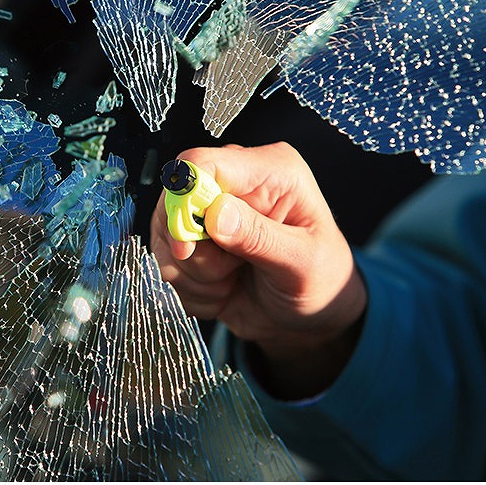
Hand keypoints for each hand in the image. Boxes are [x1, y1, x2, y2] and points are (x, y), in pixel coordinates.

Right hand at [150, 143, 366, 399]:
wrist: (309, 320)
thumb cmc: (321, 281)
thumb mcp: (302, 262)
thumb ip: (260, 237)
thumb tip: (215, 213)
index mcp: (268, 171)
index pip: (201, 164)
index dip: (183, 202)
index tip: (187, 247)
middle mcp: (232, 185)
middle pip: (172, 205)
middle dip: (194, 254)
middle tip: (231, 272)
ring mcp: (206, 215)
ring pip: (164, 241)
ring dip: (194, 277)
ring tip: (231, 283)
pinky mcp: (192, 245)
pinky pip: (165, 267)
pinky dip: (191, 291)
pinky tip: (223, 291)